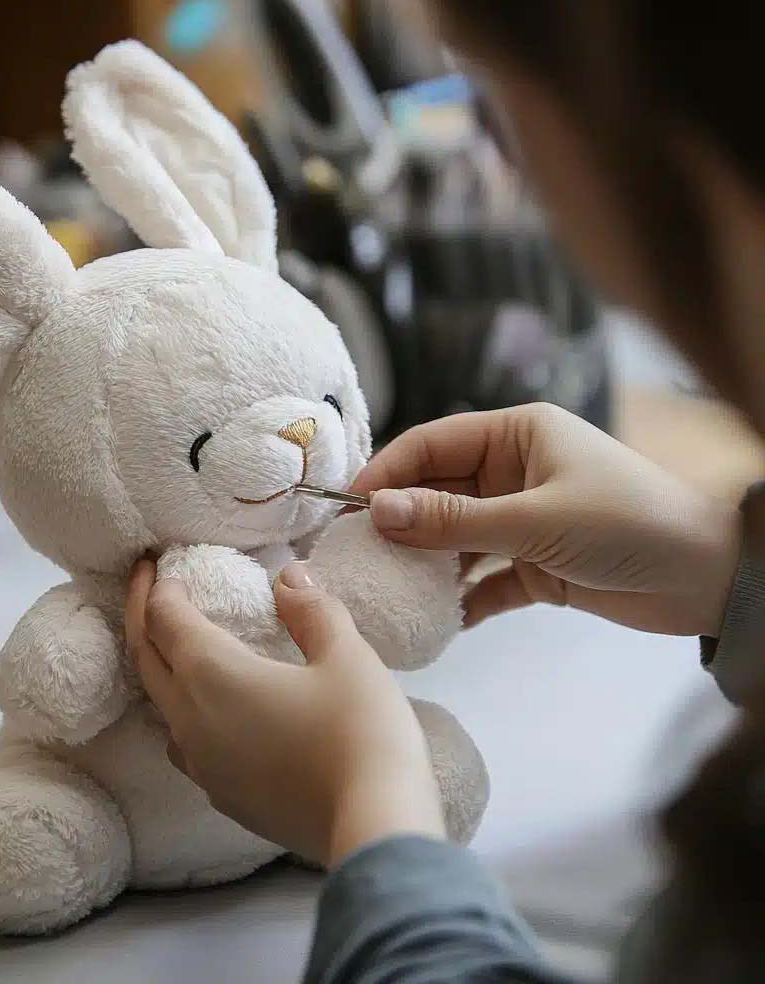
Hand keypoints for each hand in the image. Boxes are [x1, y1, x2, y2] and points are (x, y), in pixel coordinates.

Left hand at [125, 560, 445, 866]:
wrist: (374, 829)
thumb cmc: (361, 732)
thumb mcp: (346, 654)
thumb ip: (311, 610)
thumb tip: (289, 577)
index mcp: (211, 674)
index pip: (164, 619)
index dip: (156, 587)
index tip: (157, 562)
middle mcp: (190, 720)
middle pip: (145, 659)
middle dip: (143, 616)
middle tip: (148, 584)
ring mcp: (202, 765)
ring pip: (159, 705)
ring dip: (159, 667)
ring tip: (179, 643)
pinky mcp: (222, 798)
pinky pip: (183, 743)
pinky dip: (183, 709)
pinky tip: (211, 708)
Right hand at [352, 403, 740, 635]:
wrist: (711, 580)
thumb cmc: (627, 524)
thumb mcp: (535, 519)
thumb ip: (454, 520)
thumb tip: (377, 511)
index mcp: (516, 437)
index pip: (434, 445)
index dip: (388, 472)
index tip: (346, 506)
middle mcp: (513, 473)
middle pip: (439, 493)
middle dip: (400, 523)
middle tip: (354, 554)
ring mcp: (523, 521)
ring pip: (456, 538)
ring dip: (427, 563)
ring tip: (387, 589)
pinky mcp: (537, 566)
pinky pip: (485, 579)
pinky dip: (464, 599)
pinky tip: (440, 621)